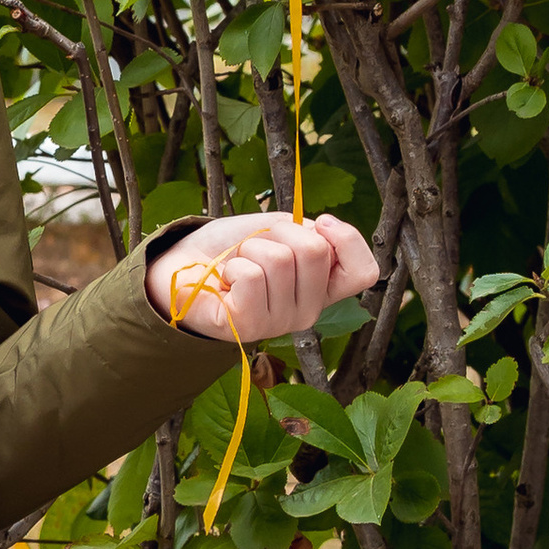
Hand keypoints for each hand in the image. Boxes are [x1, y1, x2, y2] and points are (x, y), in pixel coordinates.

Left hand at [148, 210, 379, 346]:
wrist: (183, 263)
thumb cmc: (232, 248)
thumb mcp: (279, 230)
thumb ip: (310, 232)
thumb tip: (325, 231)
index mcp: (322, 288)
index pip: (365, 272)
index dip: (347, 239)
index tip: (319, 223)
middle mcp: (307, 311)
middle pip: (316, 251)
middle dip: (280, 232)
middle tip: (258, 245)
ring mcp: (279, 323)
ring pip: (280, 259)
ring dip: (251, 248)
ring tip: (238, 264)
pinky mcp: (247, 326)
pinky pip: (252, 276)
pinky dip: (234, 265)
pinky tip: (226, 281)